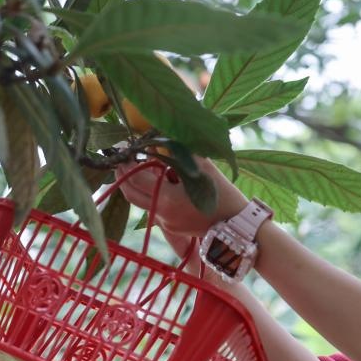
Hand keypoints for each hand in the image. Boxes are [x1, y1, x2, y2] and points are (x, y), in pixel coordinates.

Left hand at [117, 156, 247, 237]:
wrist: (238, 226)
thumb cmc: (224, 195)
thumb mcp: (203, 166)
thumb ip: (181, 149)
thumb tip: (162, 133)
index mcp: (166, 198)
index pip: (135, 176)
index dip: (127, 160)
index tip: (125, 147)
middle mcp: (161, 213)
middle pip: (129, 192)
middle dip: (122, 173)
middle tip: (123, 157)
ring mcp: (164, 223)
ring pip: (139, 201)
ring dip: (134, 184)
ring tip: (136, 167)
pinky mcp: (171, 228)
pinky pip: (152, 208)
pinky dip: (149, 193)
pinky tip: (156, 181)